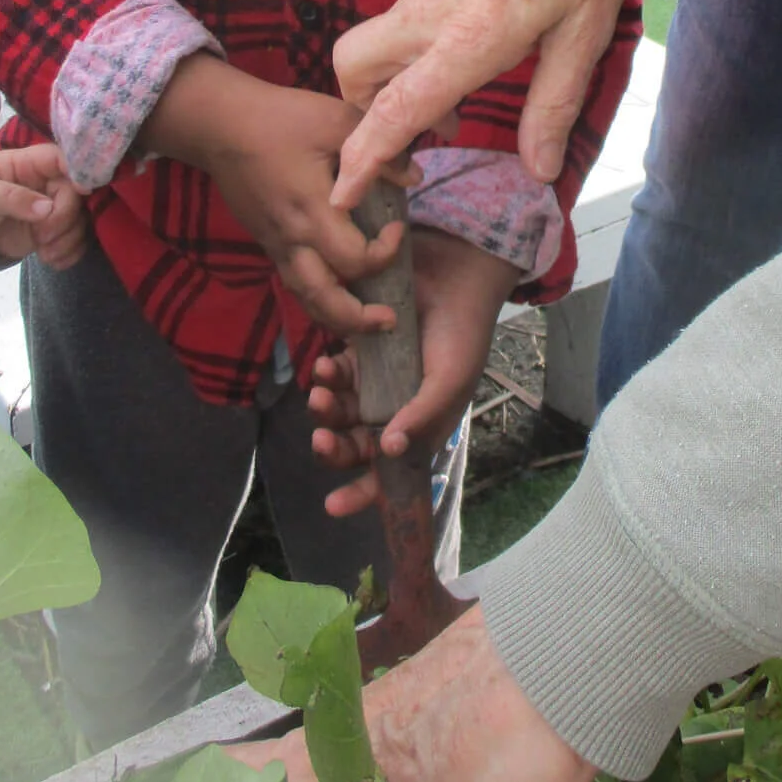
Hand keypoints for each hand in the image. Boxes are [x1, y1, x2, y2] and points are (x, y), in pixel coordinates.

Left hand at [0, 144, 87, 268]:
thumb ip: (13, 197)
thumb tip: (47, 208)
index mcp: (30, 163)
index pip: (61, 158)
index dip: (78, 171)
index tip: (83, 191)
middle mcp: (48, 182)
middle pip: (75, 193)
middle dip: (63, 219)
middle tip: (42, 237)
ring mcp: (54, 207)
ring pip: (80, 219)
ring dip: (67, 240)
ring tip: (45, 254)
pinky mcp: (56, 230)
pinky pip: (76, 239)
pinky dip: (70, 252)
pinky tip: (53, 261)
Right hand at [139, 54, 407, 338]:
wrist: (219, 124)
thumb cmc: (280, 118)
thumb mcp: (337, 121)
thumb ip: (378, 153)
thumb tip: (414, 178)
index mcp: (311, 210)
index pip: (354, 259)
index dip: (384, 254)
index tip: (397, 228)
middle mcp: (291, 237)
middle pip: (324, 298)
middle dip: (358, 319)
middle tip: (391, 320)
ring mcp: (275, 243)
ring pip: (304, 297)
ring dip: (336, 317)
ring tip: (366, 323)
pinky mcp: (266, 240)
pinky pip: (294, 280)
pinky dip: (318, 296)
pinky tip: (338, 294)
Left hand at [308, 229, 521, 515]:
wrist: (451, 275)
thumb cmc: (461, 335)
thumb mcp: (449, 381)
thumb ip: (421, 418)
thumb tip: (387, 452)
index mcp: (420, 428)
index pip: (389, 472)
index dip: (362, 492)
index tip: (332, 506)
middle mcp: (394, 411)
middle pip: (355, 445)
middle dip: (335, 448)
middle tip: (322, 440)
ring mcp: (375, 383)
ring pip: (339, 412)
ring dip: (326, 411)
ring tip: (320, 394)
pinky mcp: (360, 354)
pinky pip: (335, 376)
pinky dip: (327, 376)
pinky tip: (326, 366)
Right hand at [331, 0, 645, 203]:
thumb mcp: (585, 35)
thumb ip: (553, 106)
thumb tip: (539, 170)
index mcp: (471, 35)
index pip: (398, 108)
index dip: (365, 156)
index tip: (343, 191)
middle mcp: (435, 6)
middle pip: (356, 67)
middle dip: (363, 108)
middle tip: (422, 127)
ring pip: (382, 36)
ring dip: (399, 73)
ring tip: (459, 86)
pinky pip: (410, 7)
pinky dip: (422, 37)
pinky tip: (477, 32)